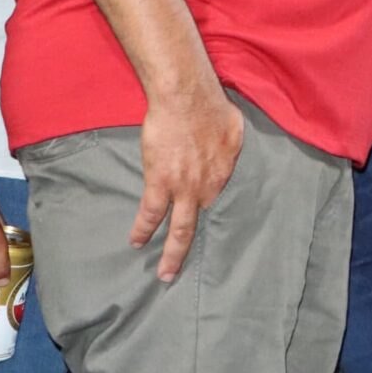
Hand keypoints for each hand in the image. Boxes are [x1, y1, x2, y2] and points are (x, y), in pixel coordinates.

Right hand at [134, 79, 244, 281]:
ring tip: (164, 274)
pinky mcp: (160, 180)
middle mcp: (208, 187)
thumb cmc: (213, 108)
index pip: (216, 201)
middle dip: (194, 250)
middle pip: (200, 224)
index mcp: (225, 175)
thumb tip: (226, 151)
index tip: (200, 224)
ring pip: (178, 228)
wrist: (187, 99)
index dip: (206, 211)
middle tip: (189, 270)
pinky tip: (136, 242)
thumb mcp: (235, 131)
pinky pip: (150, 212)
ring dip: (171, 253)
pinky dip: (143, 228)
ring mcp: (184, 187)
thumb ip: (229, 149)